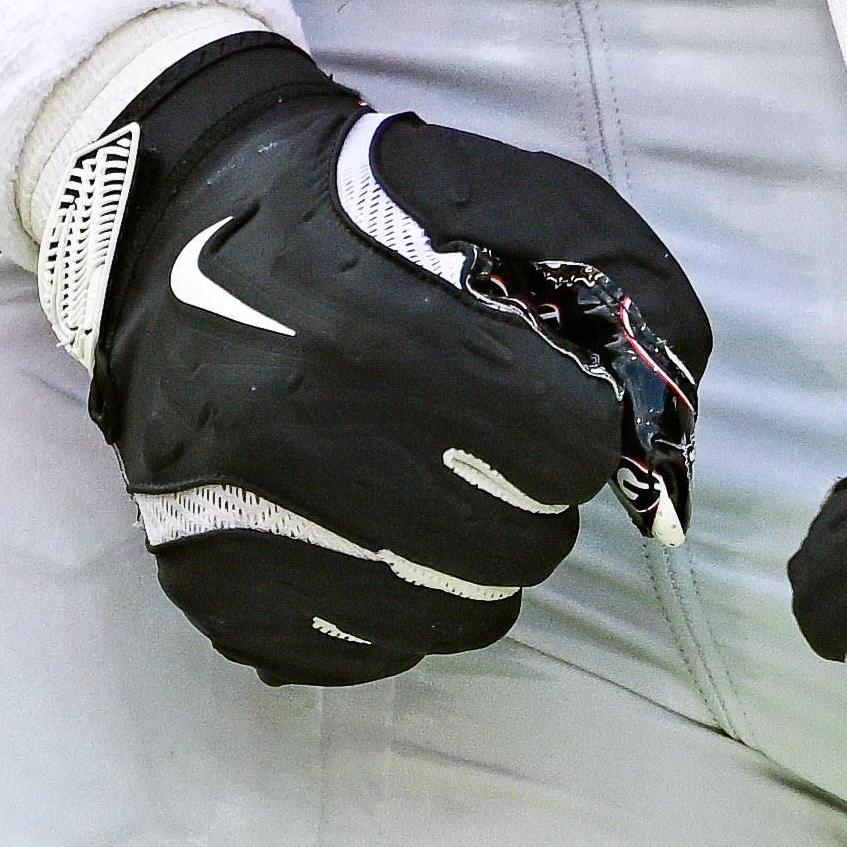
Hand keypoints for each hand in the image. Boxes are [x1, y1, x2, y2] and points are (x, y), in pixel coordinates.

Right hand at [81, 34, 709, 686]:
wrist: (173, 225)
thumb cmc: (361, 207)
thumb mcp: (502, 194)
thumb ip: (619, 284)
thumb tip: (674, 431)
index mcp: (371, 321)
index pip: (567, 447)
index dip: (582, 426)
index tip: (551, 399)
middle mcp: (291, 430)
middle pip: (517, 543)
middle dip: (535, 497)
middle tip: (496, 448)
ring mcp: (237, 518)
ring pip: (452, 614)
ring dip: (478, 561)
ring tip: (437, 486)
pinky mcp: (208, 586)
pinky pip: (363, 652)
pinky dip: (395, 609)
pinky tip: (374, 533)